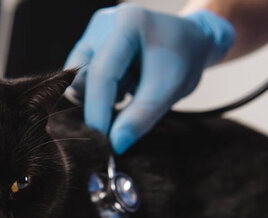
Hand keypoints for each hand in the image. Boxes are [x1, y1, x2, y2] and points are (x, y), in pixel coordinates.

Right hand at [65, 5, 234, 153]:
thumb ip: (142, 116)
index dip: (98, 109)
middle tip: (124, 113)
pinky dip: (98, 93)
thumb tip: (116, 143)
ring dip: (101, 97)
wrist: (189, 44)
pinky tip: (121, 88)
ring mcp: (93, 33)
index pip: (102, 72)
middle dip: (100, 103)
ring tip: (129, 91)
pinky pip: (80, 80)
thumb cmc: (184, 60)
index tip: (102, 140)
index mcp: (128, 23)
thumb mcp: (169, 89)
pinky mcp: (89, 46)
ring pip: (78, 81)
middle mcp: (104, 23)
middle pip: (83, 77)